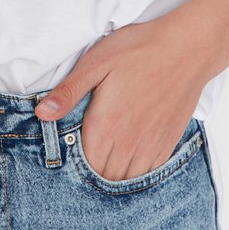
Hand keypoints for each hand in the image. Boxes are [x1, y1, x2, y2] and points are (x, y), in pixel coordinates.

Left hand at [34, 5, 218, 181]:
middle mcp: (129, 144)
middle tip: (81, 157)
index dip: (71, 164)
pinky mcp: (168, 143)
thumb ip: (69, 91)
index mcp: (106, 125)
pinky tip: (127, 160)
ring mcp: (151, 146)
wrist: (187, 48)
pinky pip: (148, 174)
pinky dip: (135, 175)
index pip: (82, 166)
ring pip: (126, 180)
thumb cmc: (139, 50)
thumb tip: (42, 114)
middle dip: (89, 174)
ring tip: (102, 160)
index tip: (66, 155)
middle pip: (103, 178)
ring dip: (112, 177)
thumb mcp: (97, 62)